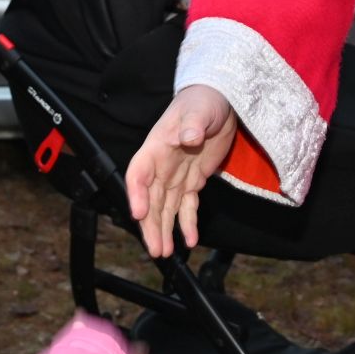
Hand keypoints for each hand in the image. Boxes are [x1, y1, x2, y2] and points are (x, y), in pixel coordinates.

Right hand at [124, 84, 236, 257]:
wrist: (219, 101)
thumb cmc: (204, 101)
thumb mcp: (199, 109)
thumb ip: (193, 123)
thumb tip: (188, 136)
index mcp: (156, 147)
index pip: (139, 173)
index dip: (136, 193)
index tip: (137, 213)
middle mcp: (162, 165)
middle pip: (150, 199)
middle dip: (150, 224)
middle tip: (154, 249)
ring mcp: (177, 175)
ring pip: (165, 208)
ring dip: (164, 230)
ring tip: (163, 252)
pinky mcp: (193, 181)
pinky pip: (187, 206)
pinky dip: (188, 224)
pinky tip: (190, 240)